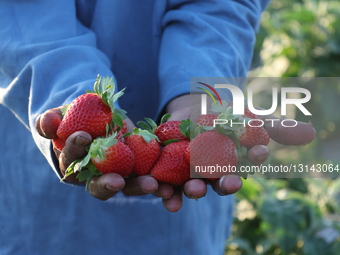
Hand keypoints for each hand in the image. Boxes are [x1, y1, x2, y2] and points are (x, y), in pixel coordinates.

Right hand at [35, 107, 175, 207]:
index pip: (72, 162)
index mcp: (74, 166)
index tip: (83, 136)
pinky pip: (150, 176)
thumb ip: (51, 120)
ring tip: (153, 185)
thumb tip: (46, 123)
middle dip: (108, 184)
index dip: (75, 150)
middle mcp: (97, 176)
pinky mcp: (140, 168)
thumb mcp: (61, 115)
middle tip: (118, 181)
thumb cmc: (74, 119)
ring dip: (140, 187)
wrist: (97, 119)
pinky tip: (170, 183)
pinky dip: (160, 181)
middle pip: (101, 186)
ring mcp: (120, 174)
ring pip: (129, 186)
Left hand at [164, 94, 315, 208]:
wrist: (189, 110)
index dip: (254, 159)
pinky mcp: (170, 170)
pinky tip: (166, 195)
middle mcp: (214, 172)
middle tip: (231, 182)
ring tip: (195, 190)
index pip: (247, 163)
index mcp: (233, 160)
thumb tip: (307, 132)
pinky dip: (168, 192)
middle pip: (221, 182)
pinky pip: (169, 184)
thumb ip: (269, 125)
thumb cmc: (222, 116)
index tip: (259, 152)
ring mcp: (191, 173)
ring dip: (197, 191)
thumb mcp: (244, 115)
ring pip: (196, 187)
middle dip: (226, 183)